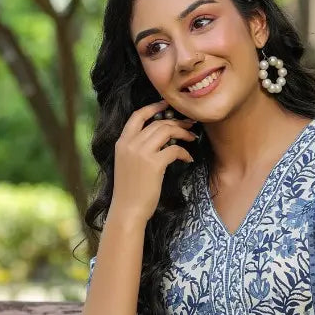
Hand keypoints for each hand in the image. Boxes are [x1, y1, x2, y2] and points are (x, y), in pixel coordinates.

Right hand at [111, 100, 197, 223]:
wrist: (127, 210)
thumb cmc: (130, 191)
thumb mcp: (127, 164)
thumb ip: (137, 149)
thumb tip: (161, 139)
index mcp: (121, 142)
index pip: (137, 116)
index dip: (153, 107)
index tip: (167, 104)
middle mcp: (130, 144)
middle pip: (157, 122)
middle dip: (176, 121)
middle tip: (190, 124)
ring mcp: (141, 153)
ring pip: (167, 131)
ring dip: (183, 132)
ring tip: (192, 137)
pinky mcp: (154, 164)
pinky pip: (175, 149)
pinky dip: (185, 152)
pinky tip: (189, 158)